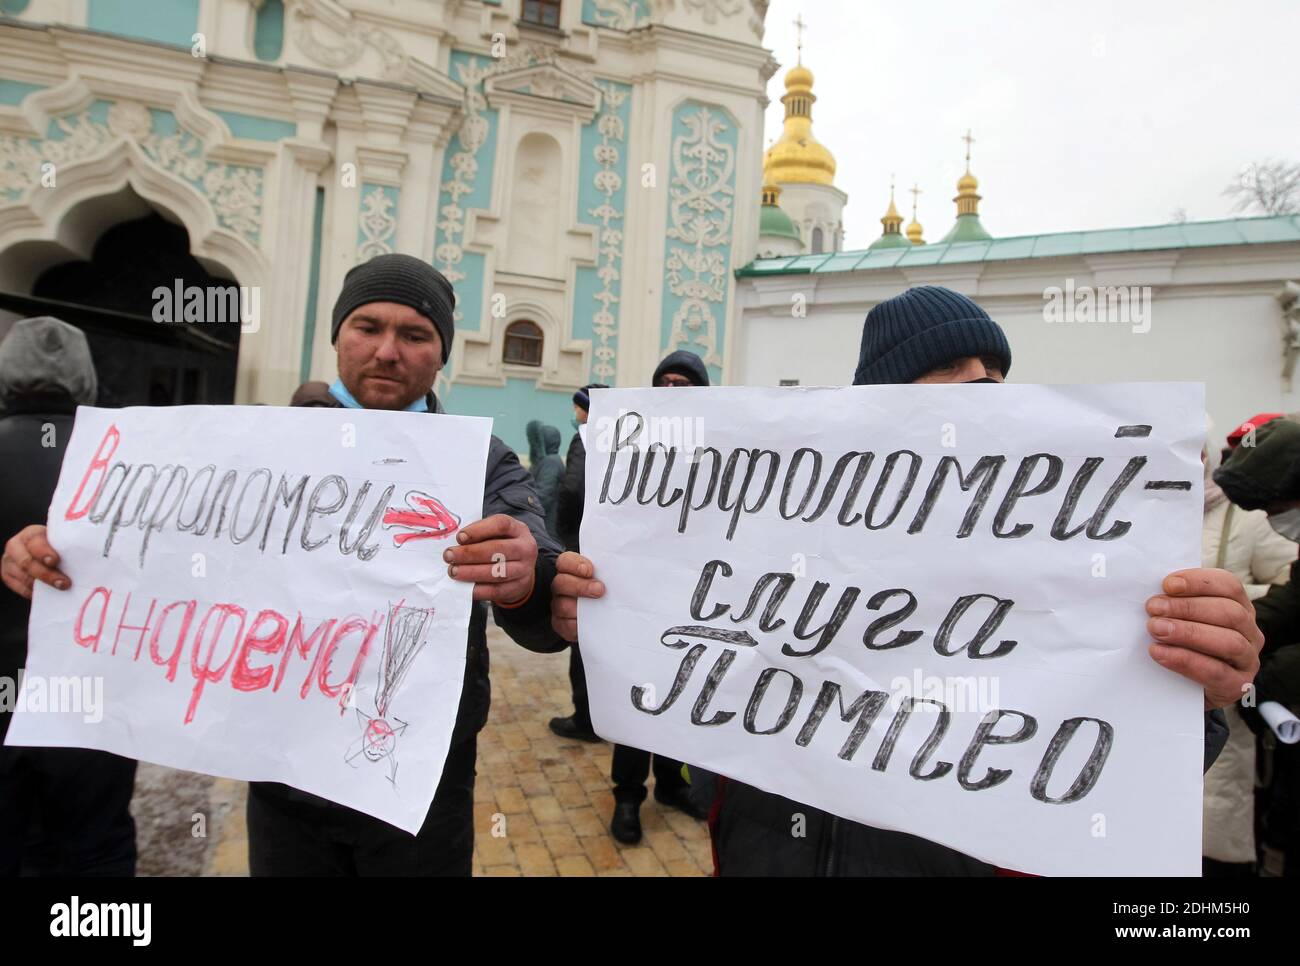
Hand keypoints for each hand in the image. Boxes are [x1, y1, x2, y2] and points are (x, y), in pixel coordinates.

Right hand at [2, 525, 69, 599]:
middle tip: (65, 583)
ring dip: (43, 586)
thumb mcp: (60, 541)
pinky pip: (20, 588)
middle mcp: (15, 546)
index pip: (35, 542)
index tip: (55, 560)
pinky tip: (49, 594)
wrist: (41, 551)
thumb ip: (68, 547)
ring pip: (23, 577)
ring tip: (60, 590)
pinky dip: (34, 592)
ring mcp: (8, 562)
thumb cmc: (56, 545)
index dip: (44, 552)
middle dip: (47, 574)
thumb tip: (90, 558)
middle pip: (27, 563)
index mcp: (31, 534)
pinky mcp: (7, 575)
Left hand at [443, 514, 537, 604]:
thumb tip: (456, 544)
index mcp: (518, 529)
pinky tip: (464, 586)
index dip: (479, 530)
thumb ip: (479, 535)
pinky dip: (477, 589)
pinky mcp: (518, 587)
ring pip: (496, 572)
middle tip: (449, 556)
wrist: (522, 569)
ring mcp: (524, 569)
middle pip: (497, 549)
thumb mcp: (497, 534)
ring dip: (471, 572)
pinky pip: (495, 590)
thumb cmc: (502, 546)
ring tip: (453, 571)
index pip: (501, 525)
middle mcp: (525, 548)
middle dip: (469, 553)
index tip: (459, 537)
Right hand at [551, 551, 604, 641]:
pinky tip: (592, 622)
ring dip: (579, 608)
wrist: (607, 612)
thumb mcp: (608, 576)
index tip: (590, 570)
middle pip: (560, 583)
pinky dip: (577, 625)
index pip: (564, 562)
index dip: (574, 564)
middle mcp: (561, 587)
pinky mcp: (562, 624)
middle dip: (580, 586)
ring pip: (561, 605)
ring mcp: (560, 605)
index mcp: (570, 570)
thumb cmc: (607, 588)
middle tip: (600, 589)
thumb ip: (610, 570)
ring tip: (597, 608)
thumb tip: (625, 570)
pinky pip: (565, 625)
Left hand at [1145, 568, 1262, 709]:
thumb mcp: (1182, 620)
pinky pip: (1216, 672)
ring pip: (1229, 641)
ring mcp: (1247, 660)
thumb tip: (1154, 593)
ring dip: (1188, 632)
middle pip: (1229, 612)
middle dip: (1188, 607)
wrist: (1186, 690)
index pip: (1228, 586)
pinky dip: (1185, 660)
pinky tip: (1159, 653)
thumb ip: (1175, 605)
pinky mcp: (1238, 685)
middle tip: (1153, 608)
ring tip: (1155, 629)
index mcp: (1239, 607)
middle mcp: (1250, 632)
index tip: (1167, 584)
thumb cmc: (1182, 645)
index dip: (1199, 582)